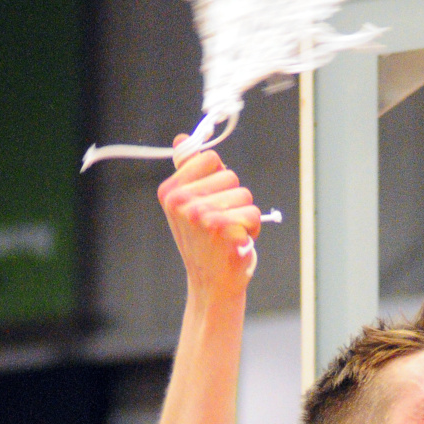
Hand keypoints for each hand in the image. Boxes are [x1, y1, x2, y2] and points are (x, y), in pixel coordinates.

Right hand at [157, 136, 261, 297]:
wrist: (210, 284)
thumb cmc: (203, 243)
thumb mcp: (187, 206)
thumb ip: (188, 170)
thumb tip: (182, 139)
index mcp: (170, 192)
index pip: (210, 158)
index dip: (218, 178)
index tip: (210, 201)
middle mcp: (181, 202)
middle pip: (230, 176)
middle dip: (233, 199)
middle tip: (220, 224)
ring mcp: (200, 215)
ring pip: (244, 194)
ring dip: (244, 215)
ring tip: (229, 234)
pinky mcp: (222, 229)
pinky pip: (253, 213)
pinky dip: (252, 229)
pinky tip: (237, 243)